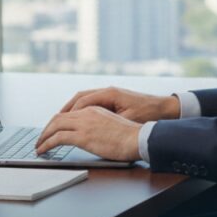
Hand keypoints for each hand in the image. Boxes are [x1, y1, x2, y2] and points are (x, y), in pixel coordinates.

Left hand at [35, 106, 141, 160]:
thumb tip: (94, 136)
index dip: (57, 122)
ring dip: (43, 137)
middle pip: (58, 118)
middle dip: (47, 129)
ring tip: (38, 146)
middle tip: (40, 139)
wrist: (138, 138)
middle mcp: (86, 113)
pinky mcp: (82, 136)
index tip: (52, 131)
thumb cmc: (130, 136)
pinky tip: (42, 150)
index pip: (69, 113)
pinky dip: (46, 144)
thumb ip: (100, 126)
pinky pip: (57, 138)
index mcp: (94, 109)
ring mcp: (83, 123)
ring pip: (55, 126)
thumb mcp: (113, 125)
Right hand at [59, 86, 179, 122]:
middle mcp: (107, 91)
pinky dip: (81, 110)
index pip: (82, 102)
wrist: (164, 107)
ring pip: (83, 99)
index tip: (57, 125)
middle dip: (64, 111)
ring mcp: (109, 94)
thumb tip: (89, 126)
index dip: (68, 114)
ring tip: (59, 122)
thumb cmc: (147, 113)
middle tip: (52, 124)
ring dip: (71, 110)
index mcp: (109, 94)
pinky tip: (77, 120)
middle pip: (79, 98)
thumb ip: (108, 121)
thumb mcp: (127, 119)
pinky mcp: (112, 99)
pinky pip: (91, 102)